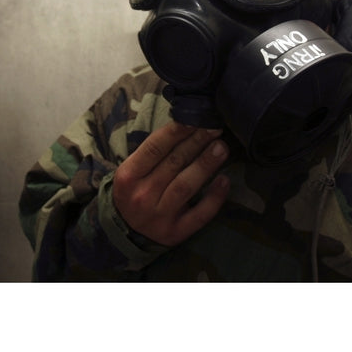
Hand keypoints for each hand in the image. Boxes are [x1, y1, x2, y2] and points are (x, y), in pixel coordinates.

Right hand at [112, 121, 229, 246]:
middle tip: (215, 128)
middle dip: (196, 142)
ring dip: (205, 165)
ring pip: (186, 186)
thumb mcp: (133, 170)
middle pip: (173, 163)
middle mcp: (142, 195)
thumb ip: (154, 150)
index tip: (195, 118)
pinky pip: (199, 214)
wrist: (127, 232)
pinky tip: (225, 181)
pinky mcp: (176, 233)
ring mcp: (159, 216)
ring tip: (222, 148)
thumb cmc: (135, 190)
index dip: (176, 131)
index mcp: (129, 175)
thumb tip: (187, 124)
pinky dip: (214, 198)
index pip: (154, 147)